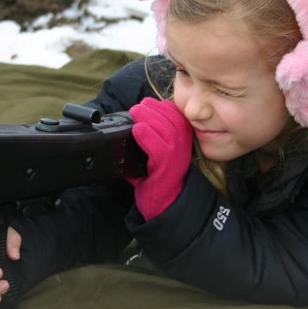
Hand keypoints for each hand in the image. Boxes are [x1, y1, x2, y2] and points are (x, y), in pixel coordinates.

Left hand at [128, 97, 192, 219]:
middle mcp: (183, 146)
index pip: (177, 116)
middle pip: (172, 118)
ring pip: (166, 128)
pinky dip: (147, 136)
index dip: (162, 106)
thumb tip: (124, 132)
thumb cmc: (158, 180)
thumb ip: (146, 143)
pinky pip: (158, 147)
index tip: (148, 102)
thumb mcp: (153, 157)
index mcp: (182, 141)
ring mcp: (177, 156)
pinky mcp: (167, 167)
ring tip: (135, 111)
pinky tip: (138, 129)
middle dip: (154, 107)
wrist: (165, 206)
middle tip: (138, 106)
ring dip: (149, 117)